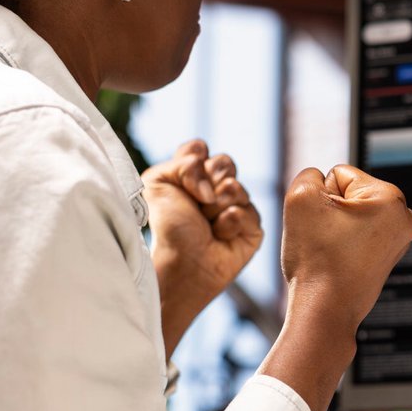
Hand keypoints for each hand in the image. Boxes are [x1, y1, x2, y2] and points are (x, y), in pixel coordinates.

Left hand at [144, 139, 262, 351]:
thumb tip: (215, 183)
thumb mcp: (158, 182)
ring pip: (236, 187)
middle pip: (225, 161)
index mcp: (193, 175)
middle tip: (197, 204)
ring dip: (215, 207)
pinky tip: (220, 237)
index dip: (193, 162)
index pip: (200, 148)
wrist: (181, 262)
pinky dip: (229, 224)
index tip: (183, 182)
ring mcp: (238, 206)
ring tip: (206, 225)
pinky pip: (247, 211)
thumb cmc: (168, 227)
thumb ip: (183, 162)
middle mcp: (217, 188)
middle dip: (207, 182)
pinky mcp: (253, 227)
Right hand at [280, 164, 411, 337]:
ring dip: (334, 228)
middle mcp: (403, 219)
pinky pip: (355, 237)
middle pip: (349, 194)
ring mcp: (397, 240)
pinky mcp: (385, 258)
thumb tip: (321, 182)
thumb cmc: (317, 261)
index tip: (324, 225)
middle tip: (327, 240)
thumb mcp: (300, 198)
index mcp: (391, 199)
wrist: (324, 311)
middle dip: (331, 212)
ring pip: (349, 216)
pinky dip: (342, 245)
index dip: (321, 197)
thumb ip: (309, 175)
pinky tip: (337, 261)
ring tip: (331, 251)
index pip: (339, 175)